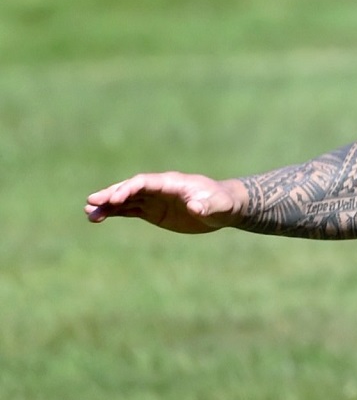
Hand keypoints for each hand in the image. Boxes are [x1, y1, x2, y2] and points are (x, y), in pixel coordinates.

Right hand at [85, 171, 243, 233]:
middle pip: (130, 188)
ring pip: (126, 200)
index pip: (144, 182)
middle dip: (111, 194)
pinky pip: (130, 209)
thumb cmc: (222, 203)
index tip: (113, 199)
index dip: (128, 189)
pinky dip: (114, 212)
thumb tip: (195, 208)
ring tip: (89, 214)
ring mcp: (154, 199)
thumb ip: (206, 206)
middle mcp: (159, 188)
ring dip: (108, 206)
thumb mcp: (218, 206)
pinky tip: (99, 217)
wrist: (224, 207)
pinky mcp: (153, 211)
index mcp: (171, 182)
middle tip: (91, 201)